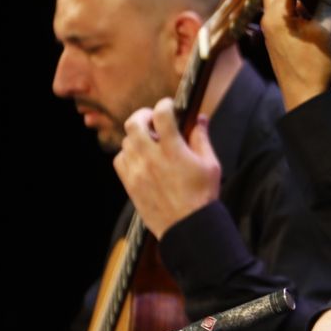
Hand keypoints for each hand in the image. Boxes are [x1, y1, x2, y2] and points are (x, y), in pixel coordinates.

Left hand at [113, 98, 220, 238]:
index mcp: (173, 149)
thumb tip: (200, 118)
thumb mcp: (210, 164)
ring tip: (150, 141)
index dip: (166, 104)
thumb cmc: (202, 196)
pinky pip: (119, 159)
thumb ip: (202, 138)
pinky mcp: (130, 184)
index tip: (170, 106)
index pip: (161, 114)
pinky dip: (128, 153)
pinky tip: (140, 157)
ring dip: (137, 136)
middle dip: (144, 115)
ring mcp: (137, 171)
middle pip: (134, 123)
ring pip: (126, 141)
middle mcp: (151, 157)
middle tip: (154, 119)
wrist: (187, 226)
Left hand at [260, 0, 330, 110]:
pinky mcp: (283, 43)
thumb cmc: (314, 67)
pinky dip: (303, 12)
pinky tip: (322, 16)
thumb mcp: (325, 31)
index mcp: (275, 16)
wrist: (307, 101)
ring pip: (285, 4)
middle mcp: (270, 22)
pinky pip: (290, 18)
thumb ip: (329, 0)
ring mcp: (275, 33)